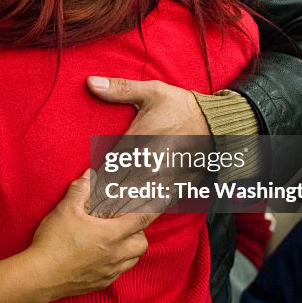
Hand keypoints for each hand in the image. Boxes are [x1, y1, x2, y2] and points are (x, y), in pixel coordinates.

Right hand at [27, 170, 155, 301]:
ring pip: (133, 260)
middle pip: (142, 244)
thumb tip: (89, 175)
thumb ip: (79, 190)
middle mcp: (115, 255)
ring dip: (130, 249)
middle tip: (126, 223)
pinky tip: (104, 257)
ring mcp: (109, 272)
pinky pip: (119, 273)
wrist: (40, 277)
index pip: (141, 220)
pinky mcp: (100, 284)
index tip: (163, 202)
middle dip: (140, 232)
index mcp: (110, 235)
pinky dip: (118, 263)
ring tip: (116, 240)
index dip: (155, 209)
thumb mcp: (64, 210)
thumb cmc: (53, 242)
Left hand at [86, 76, 212, 215]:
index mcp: (137, 143)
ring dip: (121, 209)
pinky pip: (157, 203)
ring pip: (137, 199)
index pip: (109, 170)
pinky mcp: (176, 185)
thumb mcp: (151, 92)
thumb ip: (119, 89)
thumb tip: (91, 82)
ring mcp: (163, 177)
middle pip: (120, 189)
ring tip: (105, 220)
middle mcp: (148, 163)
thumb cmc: (181, 107)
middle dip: (104, 201)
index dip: (95, 184)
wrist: (217, 124)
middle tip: (90, 212)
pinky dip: (143, 211)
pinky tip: (133, 219)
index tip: (84, 194)